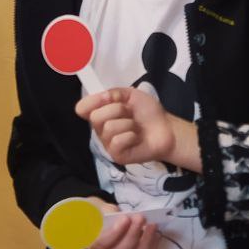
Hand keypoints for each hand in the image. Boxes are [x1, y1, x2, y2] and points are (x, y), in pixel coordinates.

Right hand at [75, 87, 200, 171]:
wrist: (166, 129)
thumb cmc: (148, 113)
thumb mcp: (131, 95)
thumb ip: (114, 93)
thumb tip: (100, 96)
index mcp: (102, 114)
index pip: (81, 108)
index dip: (91, 102)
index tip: (107, 97)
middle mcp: (101, 129)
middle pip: (95, 117)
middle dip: (117, 110)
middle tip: (130, 114)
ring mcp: (108, 144)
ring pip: (108, 128)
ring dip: (128, 124)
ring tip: (136, 128)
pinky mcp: (117, 156)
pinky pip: (117, 141)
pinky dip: (130, 136)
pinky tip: (137, 138)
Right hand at [85, 197, 162, 248]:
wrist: (103, 227)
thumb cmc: (101, 218)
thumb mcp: (99, 210)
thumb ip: (107, 212)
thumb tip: (122, 215)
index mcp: (92, 246)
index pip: (102, 244)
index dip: (115, 232)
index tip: (125, 218)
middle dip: (133, 235)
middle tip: (141, 218)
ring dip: (146, 242)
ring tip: (152, 225)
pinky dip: (152, 248)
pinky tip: (156, 235)